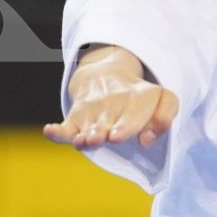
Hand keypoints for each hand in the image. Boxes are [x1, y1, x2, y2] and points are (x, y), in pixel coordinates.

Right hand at [44, 44, 178, 150]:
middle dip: (112, 128)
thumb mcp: (161, 98)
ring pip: (90, 125)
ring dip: (89, 133)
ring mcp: (94, 112)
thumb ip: (166, 115)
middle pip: (112, 119)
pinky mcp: (76, 119)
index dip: (134, 124)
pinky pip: (66, 128)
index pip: (138, 111)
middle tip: (111, 137)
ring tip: (88, 139)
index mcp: (139, 98)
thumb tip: (149, 139)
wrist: (105, 76)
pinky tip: (50, 131)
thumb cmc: (140, 98)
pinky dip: (57, 132)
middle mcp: (115, 103)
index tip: (138, 139)